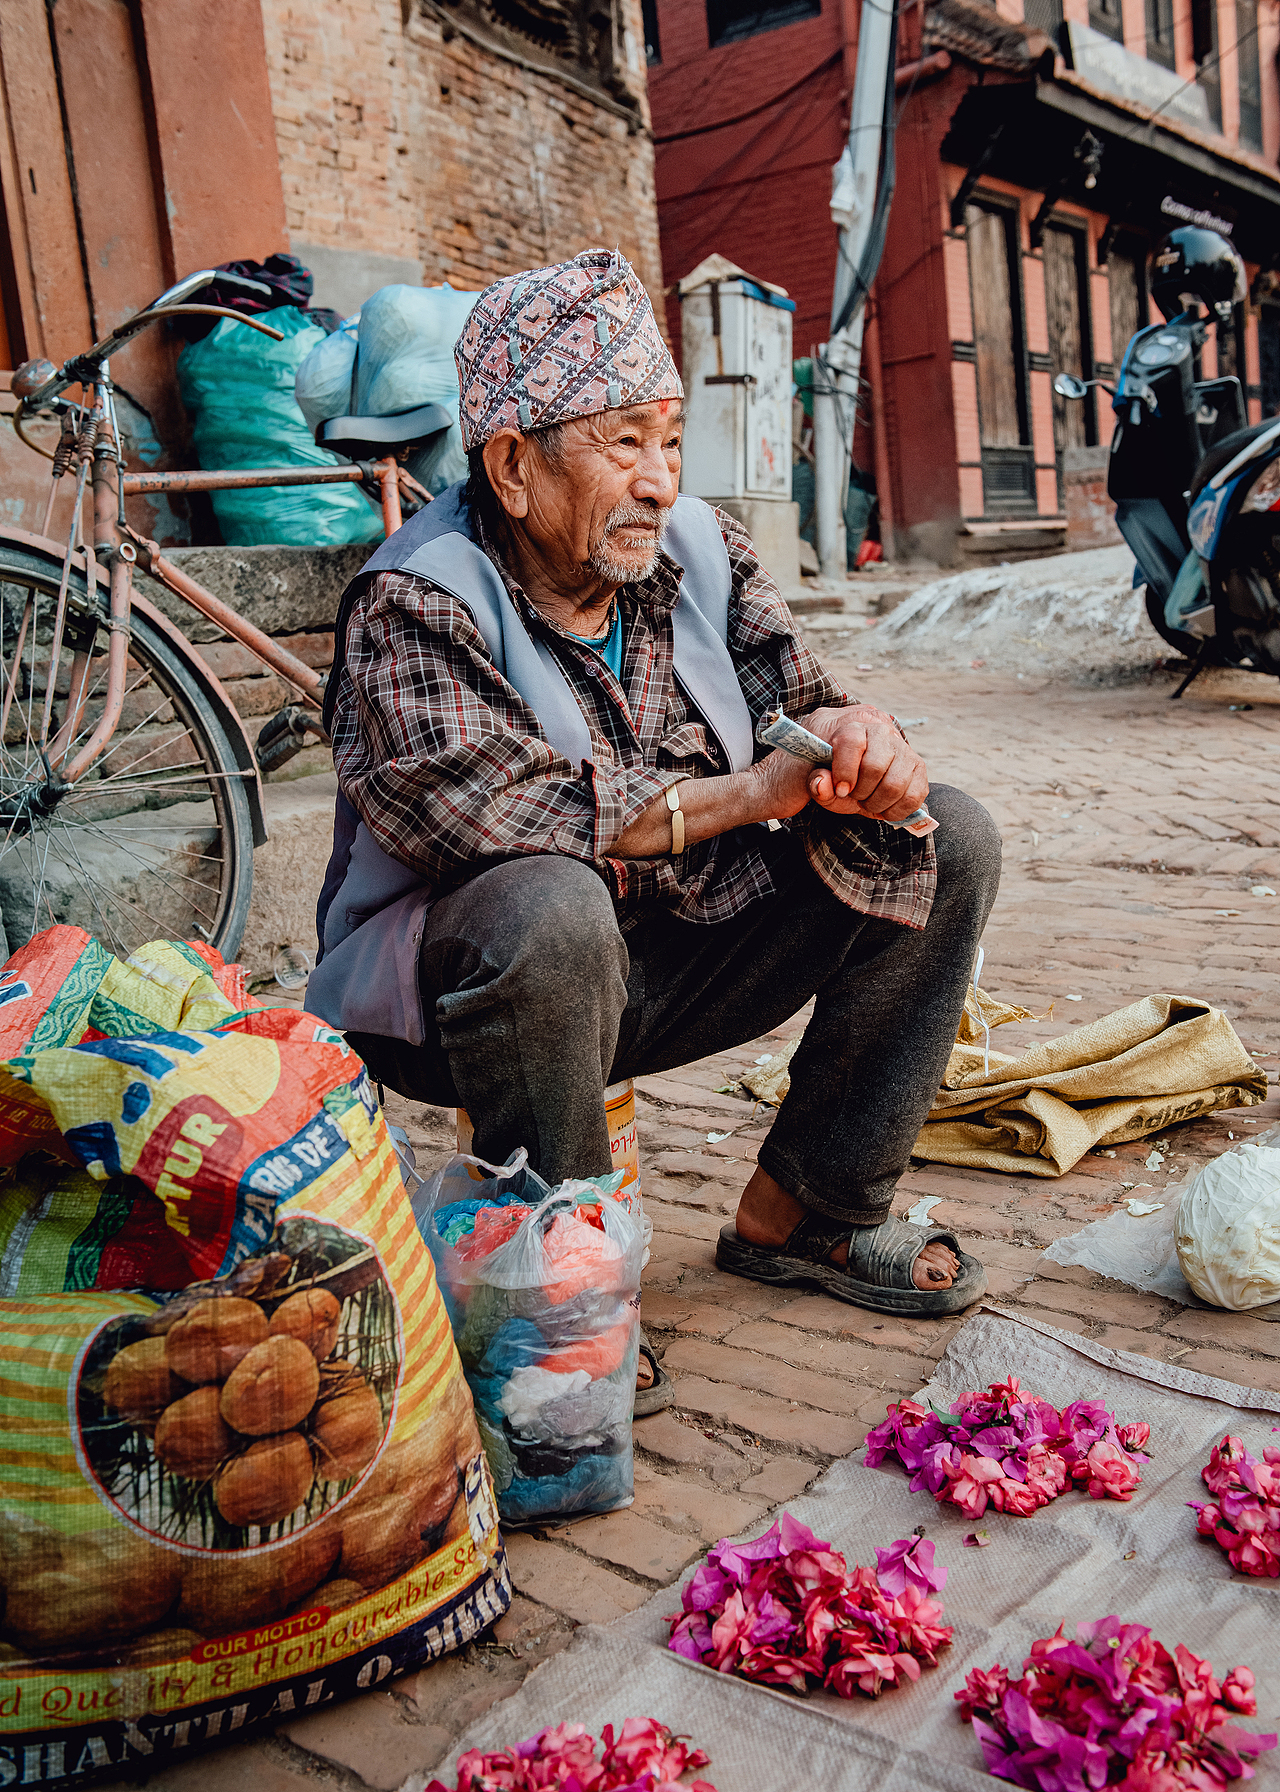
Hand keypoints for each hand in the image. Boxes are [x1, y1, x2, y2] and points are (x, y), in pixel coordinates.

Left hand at [802, 705, 929, 823]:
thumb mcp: (813, 776)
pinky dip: (895, 811)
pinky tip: (883, 805)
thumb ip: (814, 781)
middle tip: (854, 795)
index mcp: (852, 724)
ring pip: (895, 785)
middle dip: (860, 792)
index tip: (840, 790)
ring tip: (867, 800)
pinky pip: (914, 797)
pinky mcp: (918, 768)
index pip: (851, 741)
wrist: (848, 770)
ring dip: (876, 803)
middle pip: (875, 767)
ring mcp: (903, 748)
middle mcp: (882, 730)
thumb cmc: (830, 771)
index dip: (844, 771)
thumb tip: (822, 783)